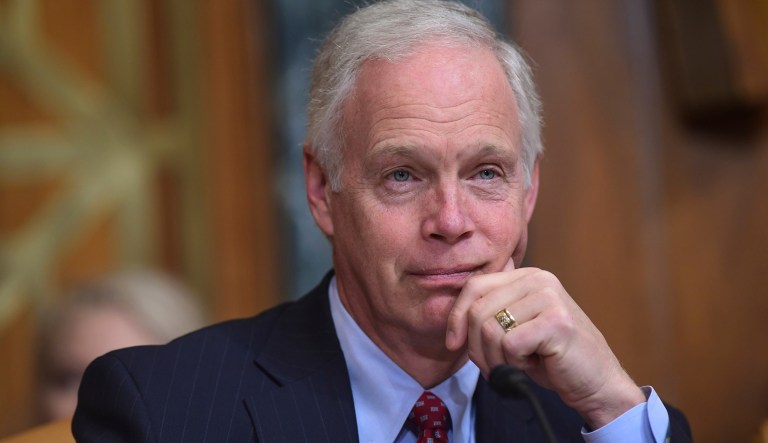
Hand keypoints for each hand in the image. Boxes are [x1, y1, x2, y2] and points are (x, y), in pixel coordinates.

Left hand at [445, 259, 645, 428]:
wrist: (597, 382)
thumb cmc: (552, 358)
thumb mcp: (515, 328)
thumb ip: (491, 313)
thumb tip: (453, 319)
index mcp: (526, 276)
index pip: (474, 286)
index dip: (456, 317)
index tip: (454, 343)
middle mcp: (538, 279)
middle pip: (478, 310)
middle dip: (476, 347)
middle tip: (493, 367)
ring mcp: (549, 297)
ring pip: (491, 329)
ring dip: (495, 359)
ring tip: (516, 365)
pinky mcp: (556, 322)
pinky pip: (509, 344)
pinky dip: (515, 363)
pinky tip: (535, 364)